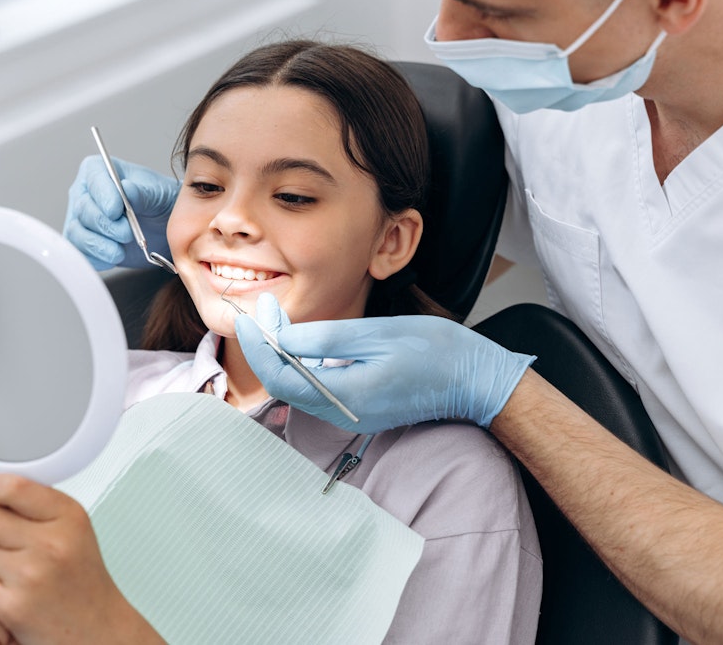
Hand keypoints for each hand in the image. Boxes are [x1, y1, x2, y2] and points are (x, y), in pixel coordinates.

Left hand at [0, 474, 158, 644]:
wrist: (96, 627)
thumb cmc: (81, 578)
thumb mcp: (73, 529)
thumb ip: (37, 505)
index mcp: (69, 517)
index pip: (13, 487)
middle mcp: (51, 543)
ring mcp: (30, 575)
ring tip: (2, 562)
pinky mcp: (11, 604)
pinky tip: (5, 585)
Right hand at [64, 156, 179, 269]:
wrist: (166, 228)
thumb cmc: (160, 202)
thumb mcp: (158, 193)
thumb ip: (142, 192)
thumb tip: (126, 188)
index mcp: (99, 172)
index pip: (93, 179)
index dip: (103, 196)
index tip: (116, 211)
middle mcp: (86, 194)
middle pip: (83, 210)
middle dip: (106, 225)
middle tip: (128, 233)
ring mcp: (82, 220)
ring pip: (77, 234)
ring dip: (100, 246)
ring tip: (121, 250)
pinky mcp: (86, 244)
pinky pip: (82, 254)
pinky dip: (99, 259)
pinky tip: (116, 255)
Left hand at [235, 294, 534, 432]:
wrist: (475, 378)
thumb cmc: (435, 351)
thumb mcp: (376, 334)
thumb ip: (324, 339)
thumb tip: (279, 337)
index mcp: (347, 395)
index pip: (281, 378)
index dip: (257, 347)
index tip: (247, 316)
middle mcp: (344, 413)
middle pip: (286, 385)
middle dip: (266, 347)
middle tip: (263, 309)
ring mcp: (353, 414)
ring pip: (300, 387)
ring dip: (283, 354)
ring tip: (278, 318)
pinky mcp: (361, 409)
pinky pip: (320, 389)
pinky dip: (304, 363)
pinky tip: (306, 339)